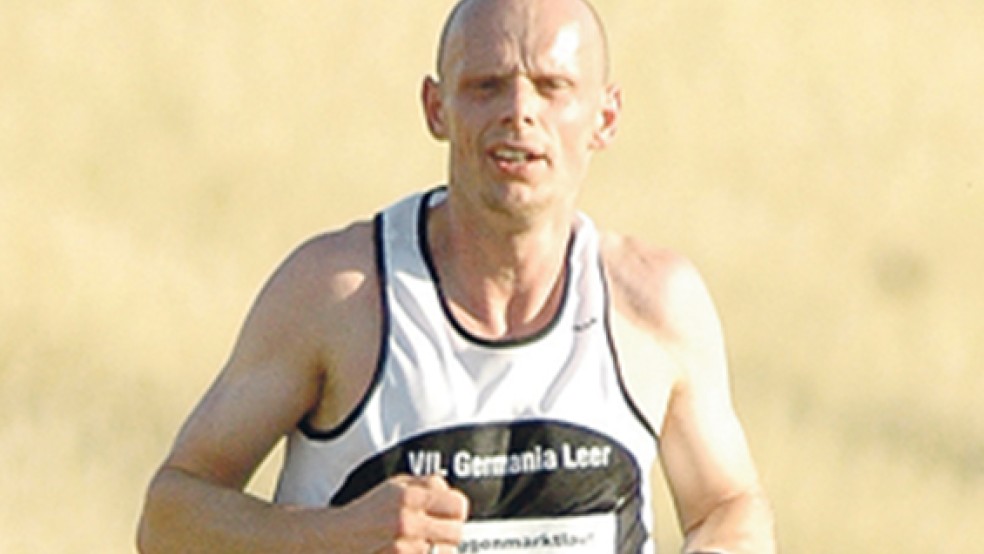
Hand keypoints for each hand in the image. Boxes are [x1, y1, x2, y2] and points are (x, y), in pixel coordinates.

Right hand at [333, 474, 468, 552]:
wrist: (334, 540)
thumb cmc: (368, 512)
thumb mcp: (395, 486)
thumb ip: (427, 484)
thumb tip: (449, 490)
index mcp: (408, 498)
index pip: (458, 506)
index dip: (455, 510)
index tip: (447, 513)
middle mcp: (406, 524)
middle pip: (456, 533)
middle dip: (448, 532)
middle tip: (434, 532)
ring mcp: (401, 550)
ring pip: (444, 553)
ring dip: (437, 551)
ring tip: (419, 545)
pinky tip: (410, 552)